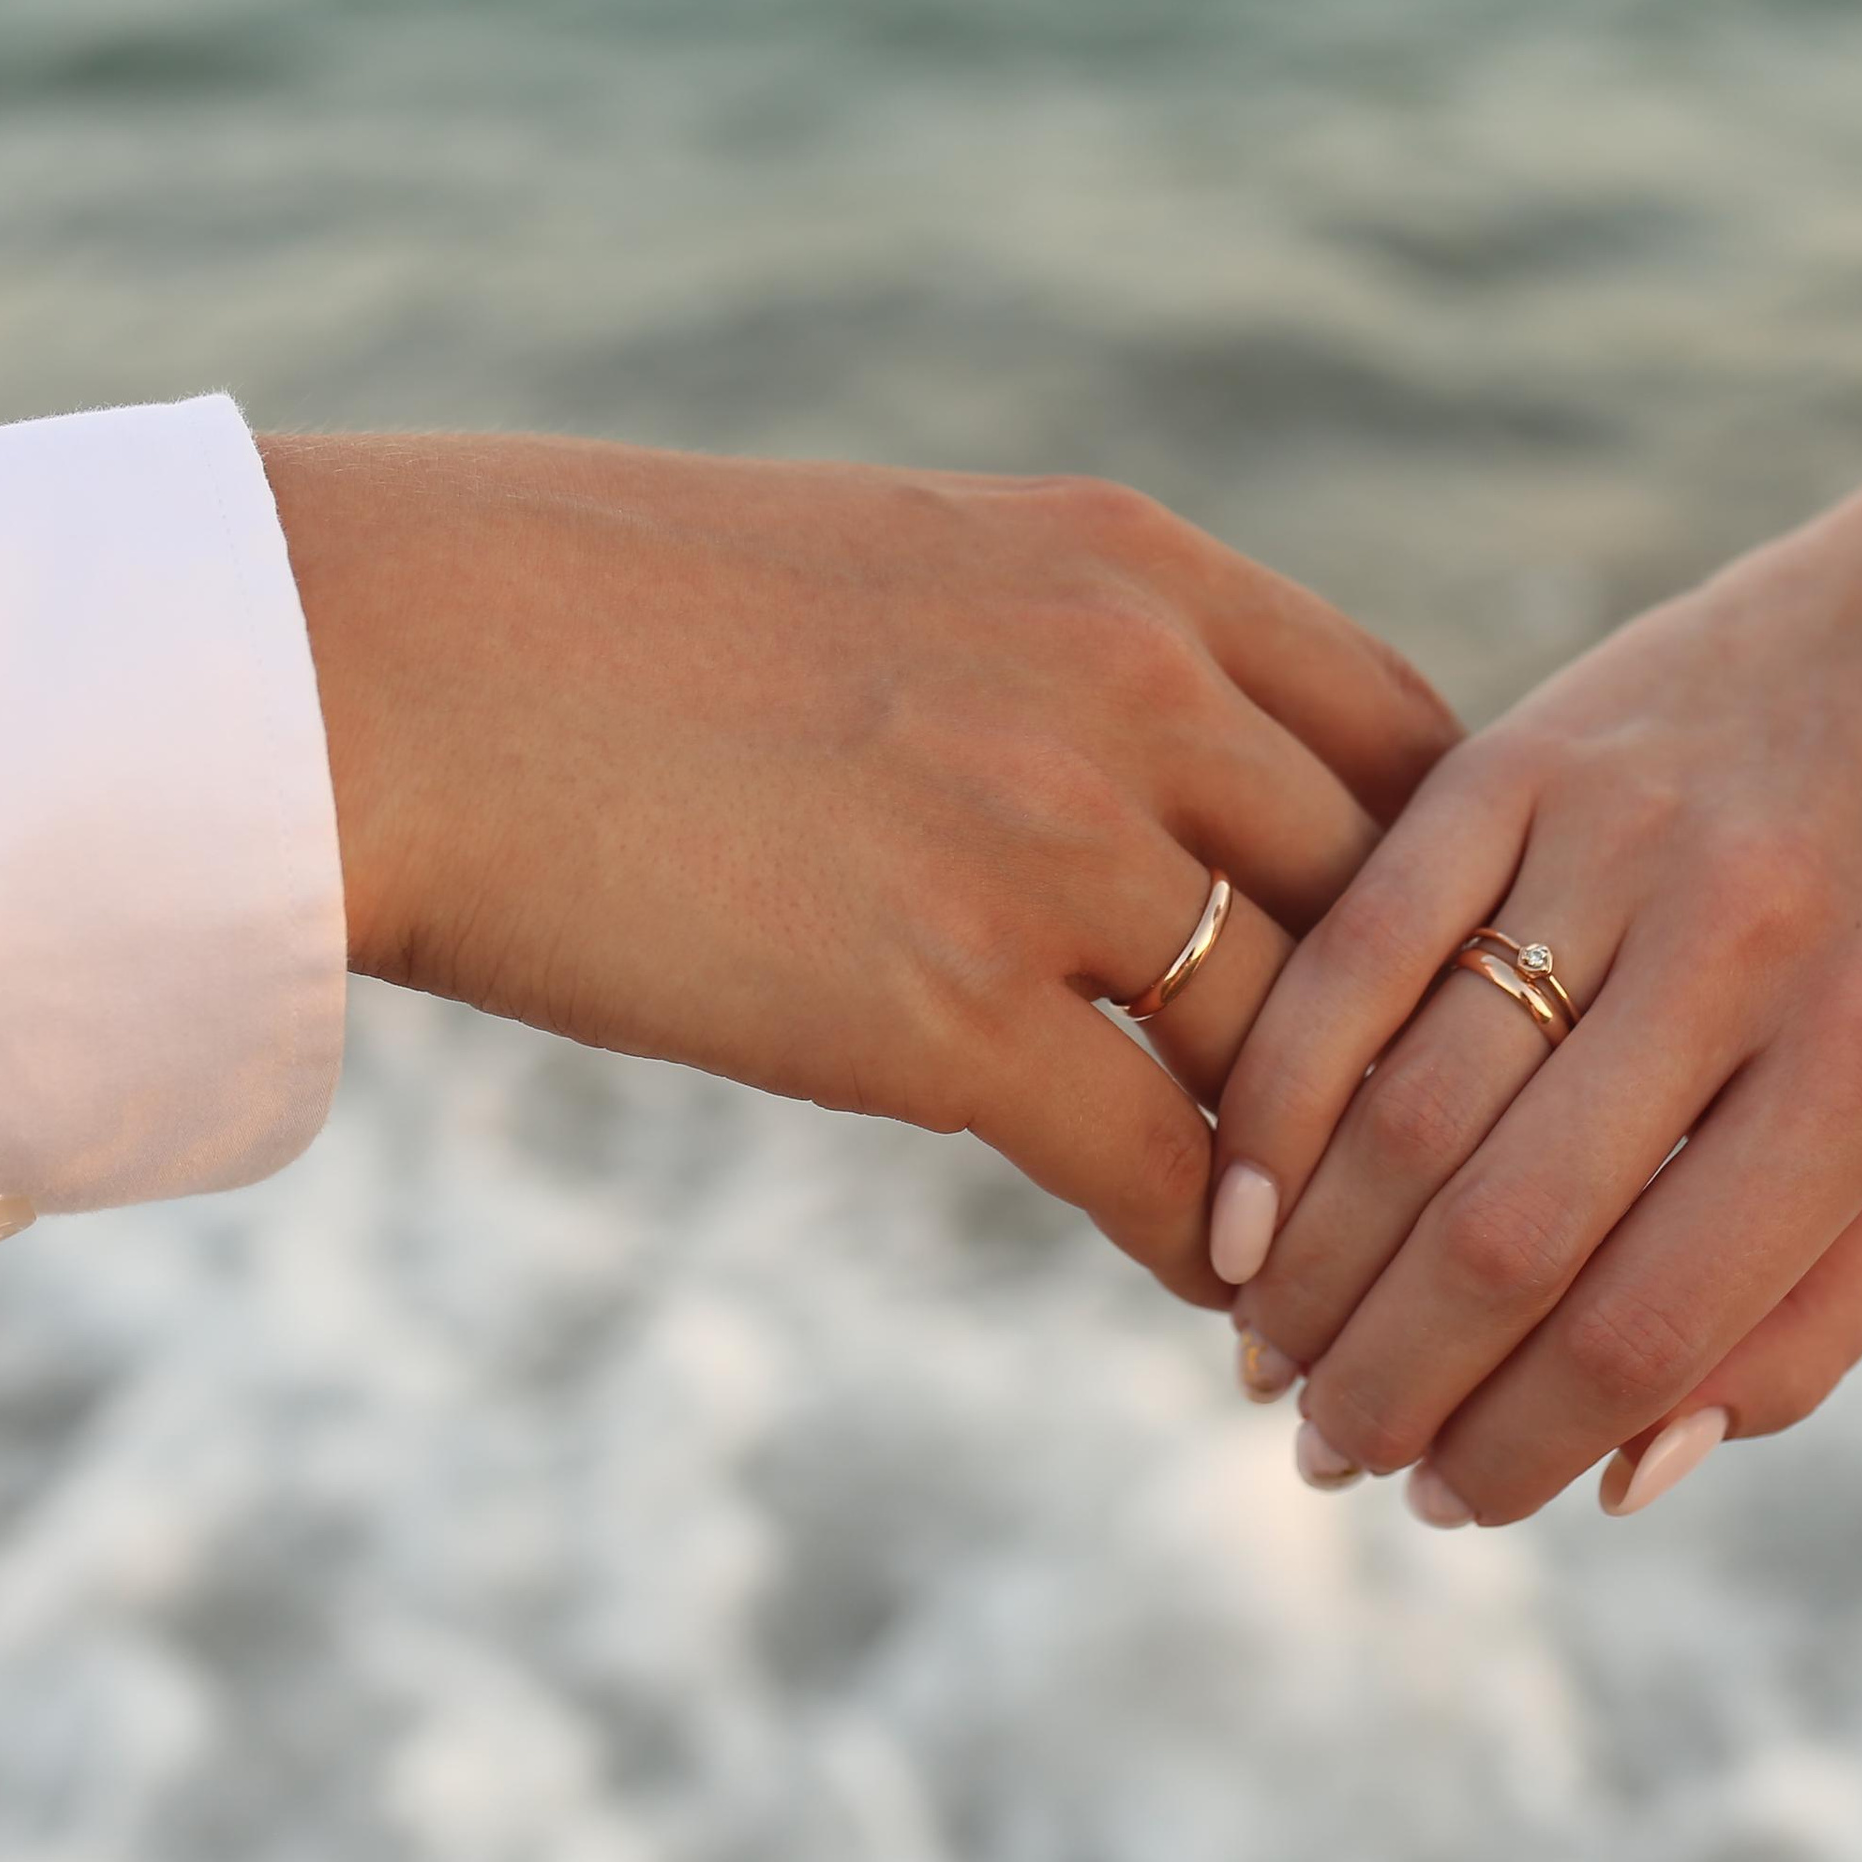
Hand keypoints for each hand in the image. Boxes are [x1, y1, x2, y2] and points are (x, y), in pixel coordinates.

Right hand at [259, 434, 1458, 1306]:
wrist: (408, 661)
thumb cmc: (636, 614)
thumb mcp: (920, 566)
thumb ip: (1082, 654)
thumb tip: (1174, 784)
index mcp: (1136, 566)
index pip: (1410, 737)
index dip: (1454, 882)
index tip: (1452, 984)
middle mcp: (1136, 688)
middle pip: (1388, 908)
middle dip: (1429, 1048)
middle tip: (1451, 1161)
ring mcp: (1052, 847)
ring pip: (1300, 1054)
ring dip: (1336, 1176)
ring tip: (1352, 1263)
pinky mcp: (947, 1012)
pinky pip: (1166, 1171)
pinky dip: (1215, 1251)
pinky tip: (1219, 1295)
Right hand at [1216, 394, 1861, 1519]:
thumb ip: (1801, 1333)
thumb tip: (1613, 1477)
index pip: (1654, 1322)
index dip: (1525, 1447)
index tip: (1449, 1501)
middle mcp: (1741, 945)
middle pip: (1508, 1229)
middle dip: (1391, 1380)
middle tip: (1324, 1451)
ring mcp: (1611, 841)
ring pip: (1411, 1101)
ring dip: (1318, 1266)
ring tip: (1270, 1358)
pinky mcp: (1506, 762)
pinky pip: (1353, 952)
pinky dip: (1277, 1098)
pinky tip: (1240, 1205)